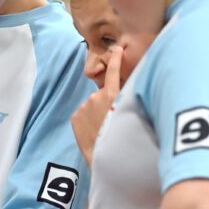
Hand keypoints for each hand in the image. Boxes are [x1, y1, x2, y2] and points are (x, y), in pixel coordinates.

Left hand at [71, 46, 121, 165]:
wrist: (107, 160)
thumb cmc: (125, 141)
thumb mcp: (132, 117)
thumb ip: (128, 101)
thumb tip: (127, 96)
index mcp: (114, 96)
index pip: (114, 72)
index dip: (116, 59)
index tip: (117, 48)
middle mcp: (97, 97)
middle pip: (103, 95)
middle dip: (107, 104)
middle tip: (113, 121)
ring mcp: (84, 107)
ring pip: (93, 106)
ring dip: (97, 114)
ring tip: (104, 131)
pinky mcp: (76, 117)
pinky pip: (84, 115)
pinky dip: (88, 122)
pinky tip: (94, 133)